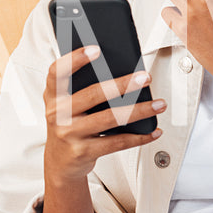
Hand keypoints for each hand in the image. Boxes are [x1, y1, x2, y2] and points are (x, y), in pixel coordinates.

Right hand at [43, 46, 163, 183]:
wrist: (59, 163)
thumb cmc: (69, 125)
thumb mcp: (66, 105)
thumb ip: (83, 88)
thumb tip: (122, 71)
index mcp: (53, 96)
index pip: (58, 73)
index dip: (75, 59)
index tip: (96, 49)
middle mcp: (58, 113)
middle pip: (93, 94)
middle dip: (123, 84)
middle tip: (145, 77)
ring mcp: (70, 134)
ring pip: (110, 119)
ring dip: (139, 110)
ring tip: (159, 104)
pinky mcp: (83, 152)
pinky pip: (117, 143)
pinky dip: (139, 137)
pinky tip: (154, 131)